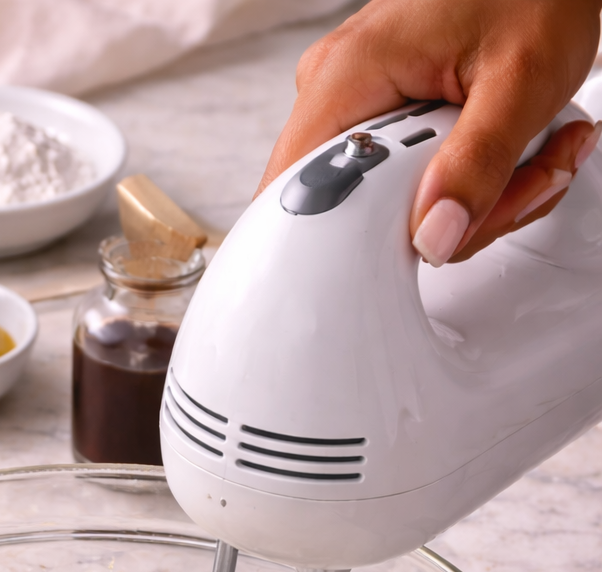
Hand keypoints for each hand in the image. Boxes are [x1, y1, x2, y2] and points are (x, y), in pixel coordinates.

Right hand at [258, 0, 601, 264]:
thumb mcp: (520, 79)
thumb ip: (478, 166)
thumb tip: (435, 239)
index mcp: (347, 75)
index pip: (296, 192)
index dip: (343, 241)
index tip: (414, 238)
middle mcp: (343, 91)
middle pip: (362, 214)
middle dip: (452, 218)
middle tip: (515, 183)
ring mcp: (367, 107)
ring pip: (400, 209)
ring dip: (479, 203)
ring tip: (530, 156)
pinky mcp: (394, 119)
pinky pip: (418, 186)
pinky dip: (476, 184)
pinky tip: (514, 152)